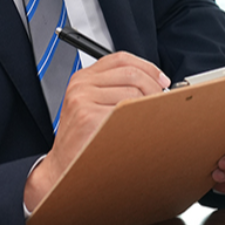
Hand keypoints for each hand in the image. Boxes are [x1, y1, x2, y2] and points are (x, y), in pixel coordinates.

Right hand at [25, 52, 170, 210]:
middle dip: (153, 87)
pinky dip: (138, 119)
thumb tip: (154, 82)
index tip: (160, 79)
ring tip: (148, 117)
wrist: (63, 166)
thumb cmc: (83, 138)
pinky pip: (125, 111)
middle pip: (131, 73)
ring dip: (147, 105)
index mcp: (83, 78)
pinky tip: (138, 127)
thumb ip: (116, 88)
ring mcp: (83, 99)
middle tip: (160, 102)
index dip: (147, 67)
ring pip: (132, 92)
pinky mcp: (89, 116)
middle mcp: (81, 85)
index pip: (121, 59)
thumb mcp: (93, 104)